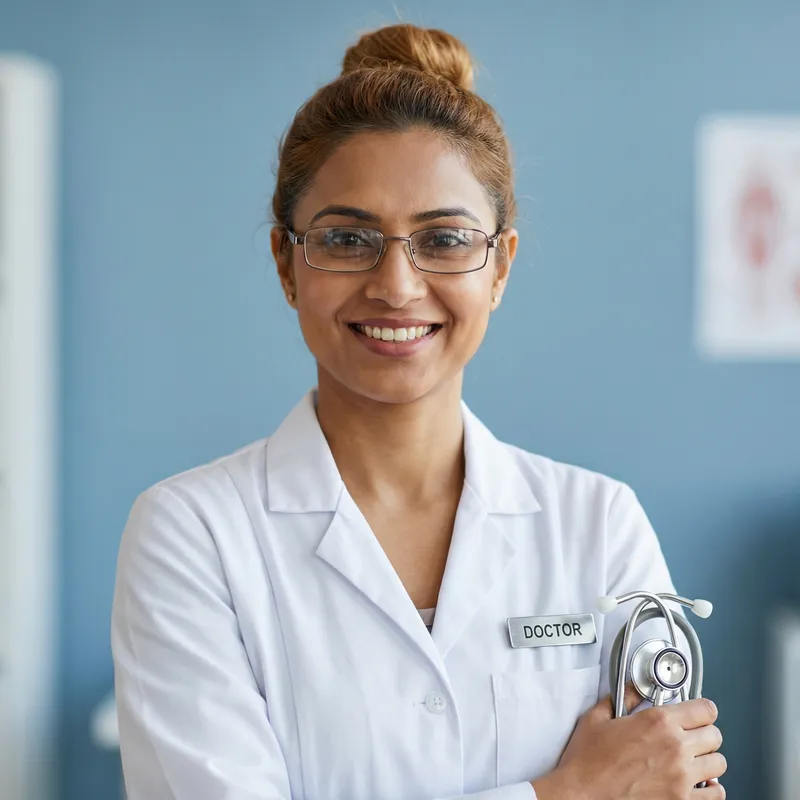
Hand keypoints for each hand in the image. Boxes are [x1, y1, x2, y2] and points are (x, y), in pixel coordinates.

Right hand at [532, 682, 725, 799]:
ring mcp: (681, 778)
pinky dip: (711, 788)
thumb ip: (622, 698)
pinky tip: (698, 783)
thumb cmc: (587, 762)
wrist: (581, 795)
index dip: (701, 708)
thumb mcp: (597, 718)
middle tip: (692, 734)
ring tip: (693, 759)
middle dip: (704, 732)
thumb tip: (632, 689)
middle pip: (715, 735)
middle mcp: (675, 748)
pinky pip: (716, 794)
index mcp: (657, 722)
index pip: (704, 709)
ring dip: (707, 759)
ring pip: (718, 763)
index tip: (697, 711)